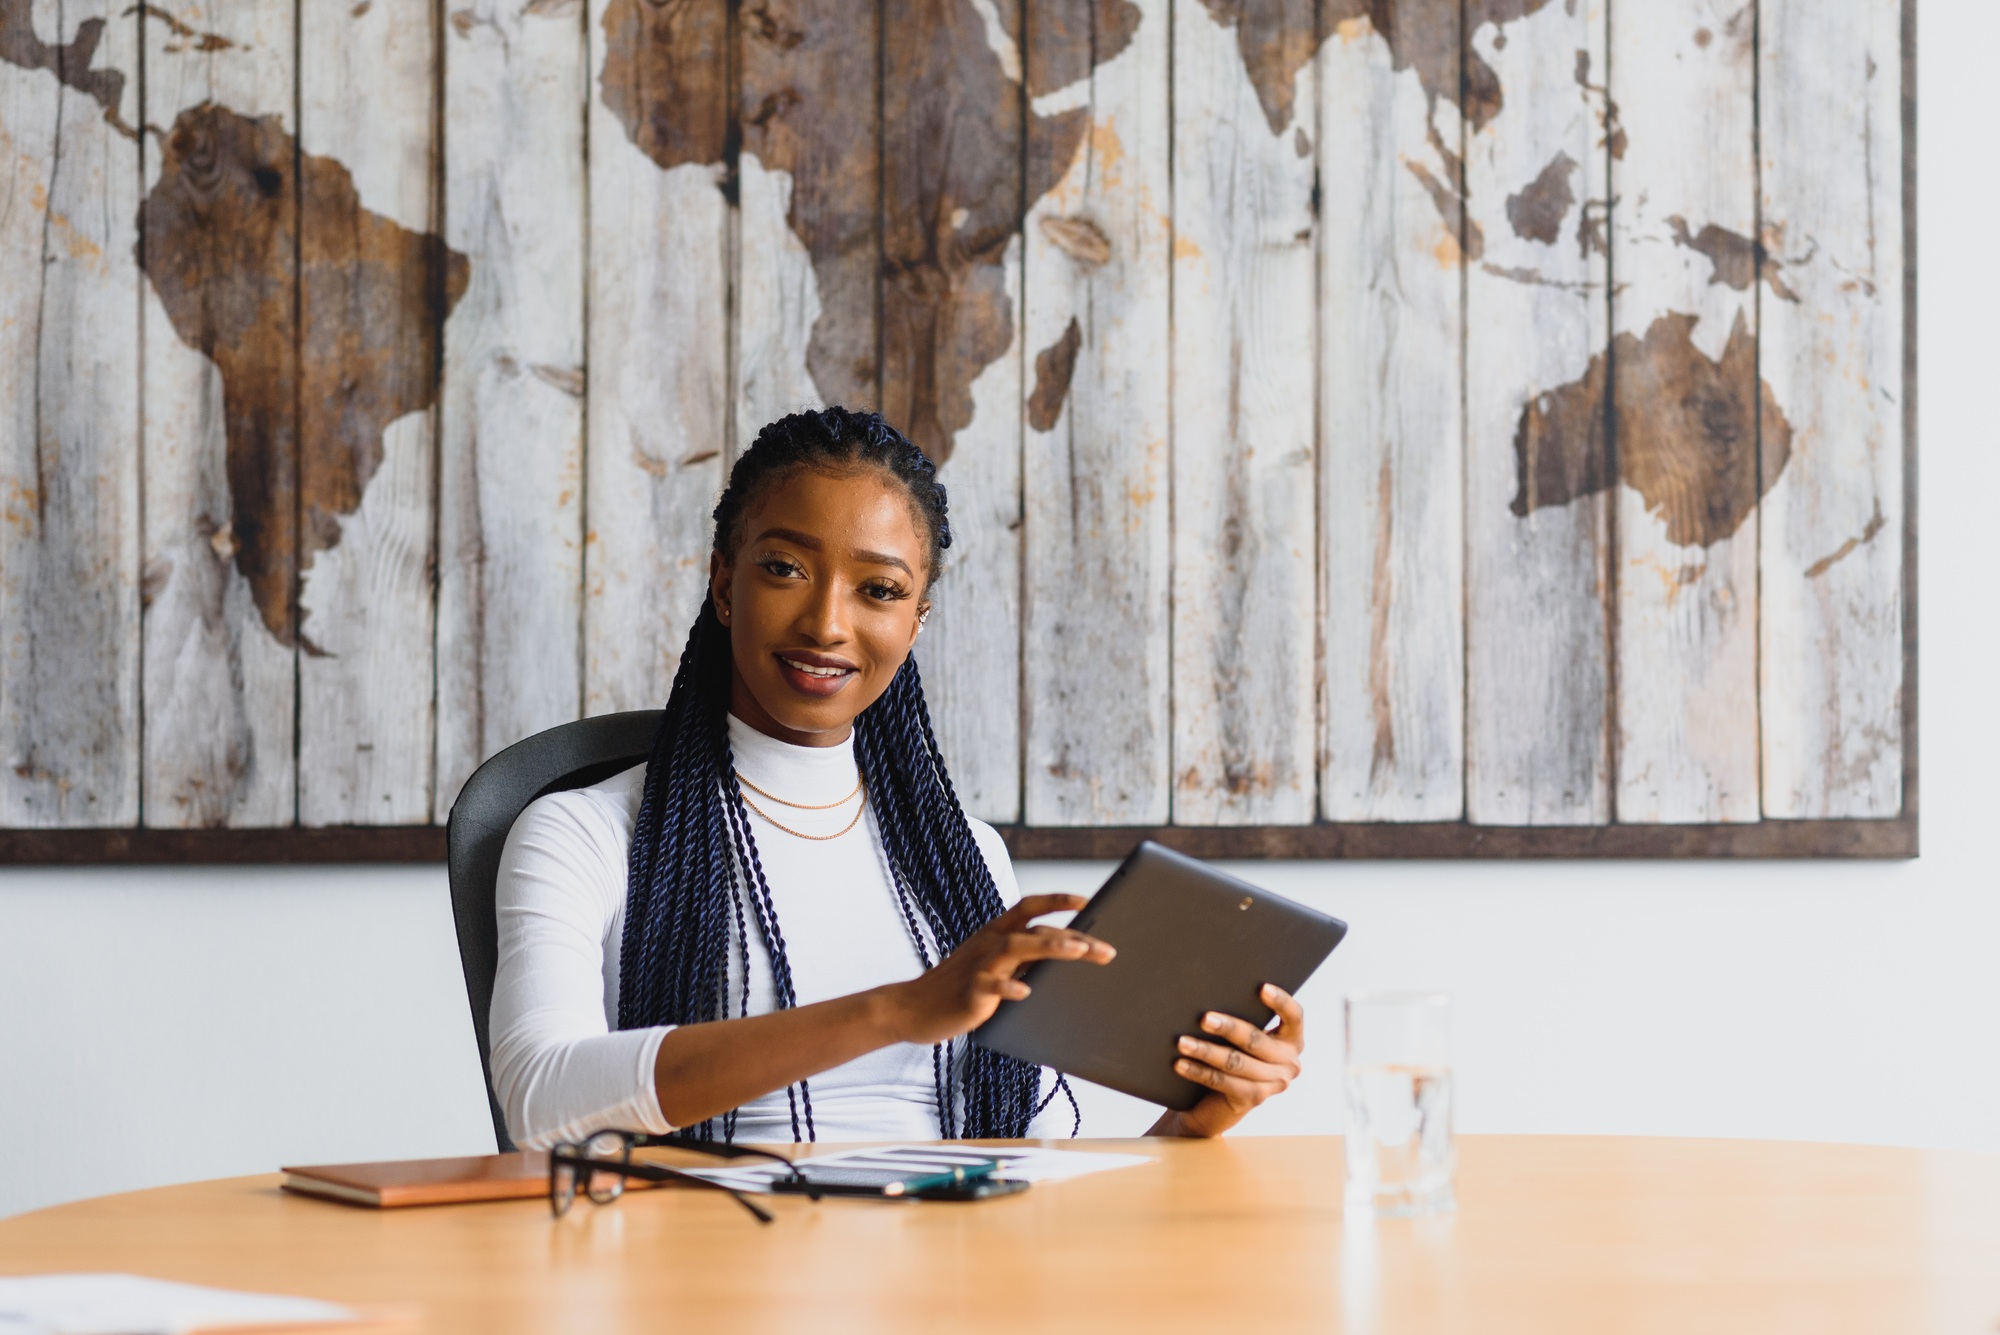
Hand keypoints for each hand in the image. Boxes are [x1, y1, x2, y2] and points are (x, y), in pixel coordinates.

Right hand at [882, 894, 1115, 1046]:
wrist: (912, 1008)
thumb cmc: (959, 986)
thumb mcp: (994, 966)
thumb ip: (1023, 959)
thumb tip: (1063, 956)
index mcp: (996, 933)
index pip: (1029, 907)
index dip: (1057, 900)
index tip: (1087, 901)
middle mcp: (990, 943)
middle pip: (1036, 930)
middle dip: (1074, 937)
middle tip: (1107, 950)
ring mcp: (980, 966)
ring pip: (1017, 947)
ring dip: (1049, 947)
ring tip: (1077, 951)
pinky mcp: (970, 992)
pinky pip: (991, 986)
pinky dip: (1009, 988)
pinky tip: (1026, 993)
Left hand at [1149, 984, 1304, 1137]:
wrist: (1215, 1104)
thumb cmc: (1228, 1055)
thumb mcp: (1240, 1037)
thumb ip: (1242, 1018)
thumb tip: (1212, 996)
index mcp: (1291, 1040)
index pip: (1294, 1016)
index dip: (1281, 1001)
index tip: (1262, 987)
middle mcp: (1288, 1063)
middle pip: (1256, 1040)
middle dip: (1228, 1027)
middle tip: (1204, 1018)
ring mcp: (1273, 1084)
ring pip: (1236, 1062)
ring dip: (1206, 1051)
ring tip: (1182, 1042)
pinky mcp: (1253, 1099)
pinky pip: (1223, 1081)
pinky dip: (1199, 1072)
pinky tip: (1181, 1064)